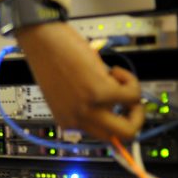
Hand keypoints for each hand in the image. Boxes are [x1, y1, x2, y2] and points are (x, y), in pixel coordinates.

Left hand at [14, 21, 143, 142]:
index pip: (103, 136)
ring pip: (132, 119)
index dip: (116, 119)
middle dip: (135, 120)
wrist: (42, 38)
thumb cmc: (52, 58)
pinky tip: (113, 69)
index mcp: (67, 122)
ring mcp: (89, 108)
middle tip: (130, 100)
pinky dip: (130, 80)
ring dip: (131, 96)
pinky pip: (132, 95)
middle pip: (123, 138)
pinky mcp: (100, 91)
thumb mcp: (67, 93)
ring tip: (114, 77)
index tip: (121, 107)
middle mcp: (77, 119)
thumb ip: (86, 105)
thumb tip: (115, 106)